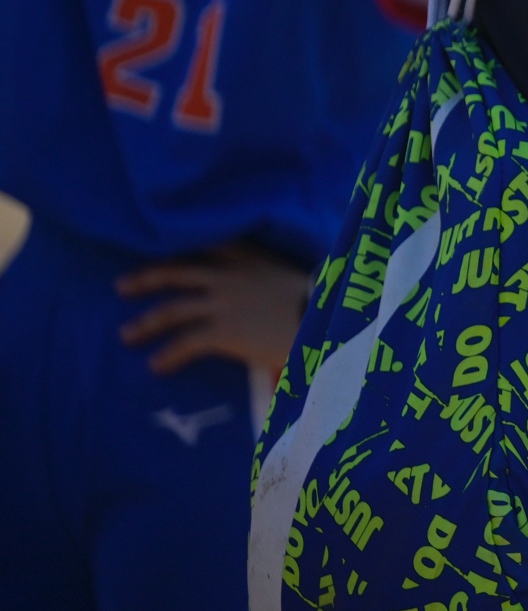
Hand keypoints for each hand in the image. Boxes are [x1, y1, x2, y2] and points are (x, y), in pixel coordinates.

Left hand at [117, 242, 310, 375]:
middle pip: (175, 272)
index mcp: (249, 259)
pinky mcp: (222, 331)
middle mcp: (228, 276)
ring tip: (127, 334)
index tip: (161, 251)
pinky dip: (168, 355)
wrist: (323, 319)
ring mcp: (222, 303)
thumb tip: (262, 295)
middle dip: (146, 278)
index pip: (208, 245)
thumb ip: (269, 279)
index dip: (182, 248)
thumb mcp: (292, 276)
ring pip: (172, 310)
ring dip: (146, 323)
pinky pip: (185, 343)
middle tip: (122, 286)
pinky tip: (157, 365)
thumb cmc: (319, 301)